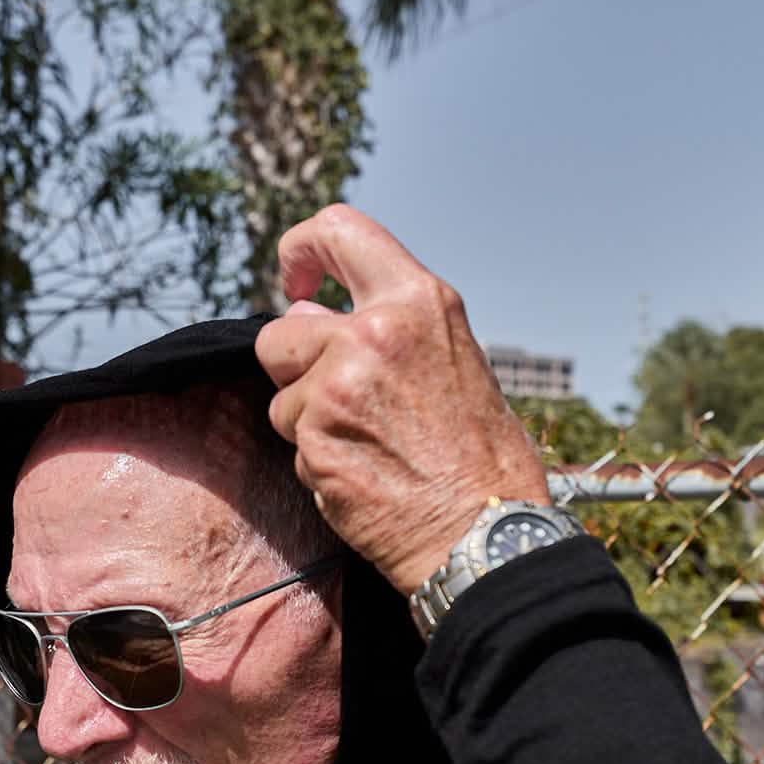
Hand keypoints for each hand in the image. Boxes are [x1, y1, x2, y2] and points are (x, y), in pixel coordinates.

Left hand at [255, 204, 548, 595]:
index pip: (339, 231)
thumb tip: (305, 312)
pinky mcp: (316, 437)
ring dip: (308, 425)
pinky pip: (292, 444)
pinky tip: (364, 476)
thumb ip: (381, 333)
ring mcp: (338, 385)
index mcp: (417, 302)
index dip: (301, 250)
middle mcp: (374, 333)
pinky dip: (316, 463)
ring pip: (281, 397)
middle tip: (343, 407)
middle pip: (281, 334)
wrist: (483, 532)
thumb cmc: (480, 458)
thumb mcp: (450, 364)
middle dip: (294, 371)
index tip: (295, 282)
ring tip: (369, 448)